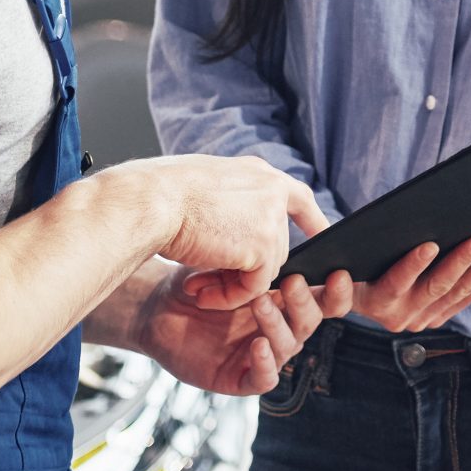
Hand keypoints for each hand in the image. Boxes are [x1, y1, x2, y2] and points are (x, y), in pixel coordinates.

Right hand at [121, 155, 327, 300]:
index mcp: (256, 173)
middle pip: (275, 246)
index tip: (320, 235)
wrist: (150, 201)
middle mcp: (271, 190)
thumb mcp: (204, 188)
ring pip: (264, 270)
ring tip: (196, 286)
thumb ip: (230, 204)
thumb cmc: (159, 195)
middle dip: (244, 270)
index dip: (310, 220)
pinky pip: (255, 287)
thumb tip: (236, 231)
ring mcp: (271, 218)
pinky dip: (229, 298)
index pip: (297, 197)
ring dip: (231, 285)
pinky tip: (202, 294)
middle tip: (205, 281)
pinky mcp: (264, 247)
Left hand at [135, 269, 354, 395]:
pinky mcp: (240, 378)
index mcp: (285, 301)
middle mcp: (280, 328)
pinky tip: (258, 345)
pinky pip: (263, 378)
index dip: (337, 291)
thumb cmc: (194, 281)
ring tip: (260, 302)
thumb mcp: (228, 261)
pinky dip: (265, 363)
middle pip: (310, 320)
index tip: (338, 272)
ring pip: (288, 345)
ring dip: (278, 323)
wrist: (155, 307)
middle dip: (303, 301)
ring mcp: (261, 355)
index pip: (324, 299)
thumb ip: (261, 250)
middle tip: (290, 281)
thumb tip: (293, 218)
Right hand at [351, 234, 470, 333]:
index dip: (413, 265)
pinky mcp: (437, 317)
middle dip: (463, 260)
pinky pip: (467, 298)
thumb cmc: (345, 262)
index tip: (430, 243)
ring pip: (459, 292)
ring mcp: (421, 319)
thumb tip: (363, 244)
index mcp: (373, 302)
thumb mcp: (339, 260)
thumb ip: (348, 259)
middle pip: (437, 287)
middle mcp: (398, 317)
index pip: (395, 284)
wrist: (349, 291)